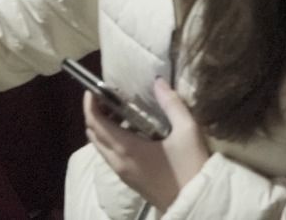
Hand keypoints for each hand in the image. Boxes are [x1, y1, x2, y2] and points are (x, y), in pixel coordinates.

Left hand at [84, 79, 210, 213]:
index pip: (95, 122)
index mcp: (126, 148)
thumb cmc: (191, 167)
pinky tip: (133, 130)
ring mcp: (122, 173)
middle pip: (93, 134)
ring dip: (103, 127)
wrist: (196, 204)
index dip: (90, 103)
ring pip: (100, 146)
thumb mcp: (187, 131)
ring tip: (121, 110)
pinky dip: (111, 139)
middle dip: (95, 112)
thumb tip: (158, 81)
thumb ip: (171, 103)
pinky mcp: (129, 179)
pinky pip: (110, 155)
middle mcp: (117, 161)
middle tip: (108, 96)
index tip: (93, 87)